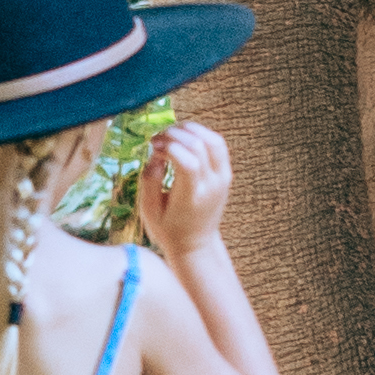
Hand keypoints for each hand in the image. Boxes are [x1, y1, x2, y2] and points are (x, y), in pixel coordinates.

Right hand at [135, 118, 231, 260]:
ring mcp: (222, 179)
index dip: (169, 146)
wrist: (195, 245)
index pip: (188, 162)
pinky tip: (185, 137)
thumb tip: (155, 154)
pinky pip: (218, 145)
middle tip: (157, 140)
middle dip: (175, 134)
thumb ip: (149, 181)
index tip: (153, 147)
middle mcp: (211, 186)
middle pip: (199, 146)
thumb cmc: (168, 230)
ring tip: (171, 134)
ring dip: (191, 130)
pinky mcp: (225, 174)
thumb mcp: (148, 211)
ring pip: (213, 140)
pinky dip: (202, 134)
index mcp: (191, 198)